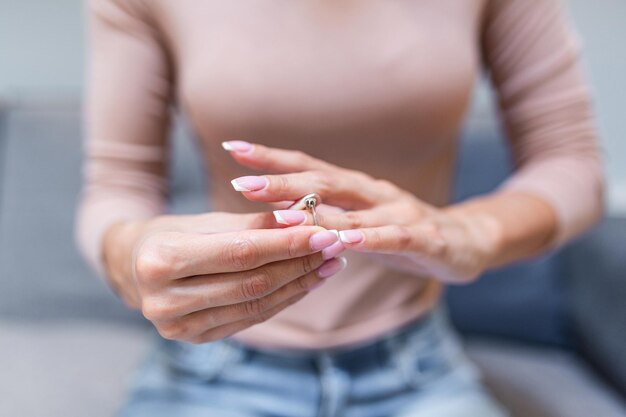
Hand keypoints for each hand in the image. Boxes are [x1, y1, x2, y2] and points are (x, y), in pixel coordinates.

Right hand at [102, 212, 345, 342]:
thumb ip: (253, 223)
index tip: (323, 232)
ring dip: (299, 283)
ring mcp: (178, 326)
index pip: (240, 253)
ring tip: (329, 263)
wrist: (133, 265)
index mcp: (161, 260)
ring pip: (256, 304)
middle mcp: (165, 300)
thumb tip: (303, 219)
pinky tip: (306, 281)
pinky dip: (283, 299)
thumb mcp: (206, 220)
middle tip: (334, 246)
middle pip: (252, 282)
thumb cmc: (170, 233)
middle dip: (300, 263)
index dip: (287, 244)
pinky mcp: (195, 338)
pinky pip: (250, 318)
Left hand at [223, 141, 501, 283]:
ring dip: (316, 211)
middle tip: (240, 182)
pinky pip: (392, 236)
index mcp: (354, 188)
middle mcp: (372, 192)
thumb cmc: (401, 231)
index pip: (306, 168)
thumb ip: (324, 217)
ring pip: (352, 209)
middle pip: (322, 181)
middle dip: (280, 182)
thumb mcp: (358, 223)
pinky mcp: (424, 235)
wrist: (465, 241)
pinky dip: (368, 238)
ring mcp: (398, 210)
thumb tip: (274, 215)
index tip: (232, 149)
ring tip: (280, 211)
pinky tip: (345, 240)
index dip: (270, 159)